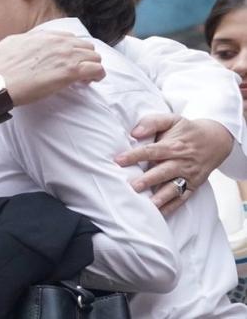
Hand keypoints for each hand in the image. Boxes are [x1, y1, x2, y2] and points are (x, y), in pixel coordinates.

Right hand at [0, 31, 104, 106]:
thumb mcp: (9, 44)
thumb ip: (23, 42)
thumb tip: (24, 44)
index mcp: (43, 36)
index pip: (69, 38)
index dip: (71, 49)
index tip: (67, 60)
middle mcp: (57, 43)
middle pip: (85, 46)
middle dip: (84, 58)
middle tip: (78, 71)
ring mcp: (66, 56)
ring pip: (94, 57)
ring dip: (91, 66)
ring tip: (84, 78)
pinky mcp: (70, 73)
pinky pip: (97, 70)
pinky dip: (97, 76)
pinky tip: (91, 82)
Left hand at [115, 114, 232, 214]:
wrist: (216, 140)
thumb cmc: (187, 130)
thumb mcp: (172, 119)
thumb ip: (152, 123)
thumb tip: (134, 132)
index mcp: (173, 145)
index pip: (151, 151)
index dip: (135, 156)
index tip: (118, 160)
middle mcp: (182, 162)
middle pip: (163, 172)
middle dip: (148, 180)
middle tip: (133, 186)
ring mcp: (189, 175)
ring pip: (174, 188)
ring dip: (161, 197)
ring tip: (148, 205)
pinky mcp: (194, 185)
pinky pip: (183, 198)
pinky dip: (172, 207)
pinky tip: (159, 213)